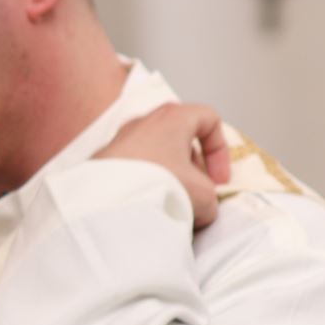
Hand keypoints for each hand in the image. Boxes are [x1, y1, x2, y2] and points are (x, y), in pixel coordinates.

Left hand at [93, 102, 230, 228]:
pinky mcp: (104, 161)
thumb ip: (210, 197)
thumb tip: (201, 206)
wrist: (105, 202)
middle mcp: (143, 122)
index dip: (221, 151)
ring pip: (157, 156)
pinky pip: (134, 169)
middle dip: (194, 168)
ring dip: (170, 179)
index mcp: (172, 117)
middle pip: (181, 139)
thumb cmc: (155, 186)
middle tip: (196, 194)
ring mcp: (120, 140)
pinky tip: (146, 207)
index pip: (209, 119)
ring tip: (171, 205)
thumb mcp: (202, 196)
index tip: (218, 181)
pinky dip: (146, 185)